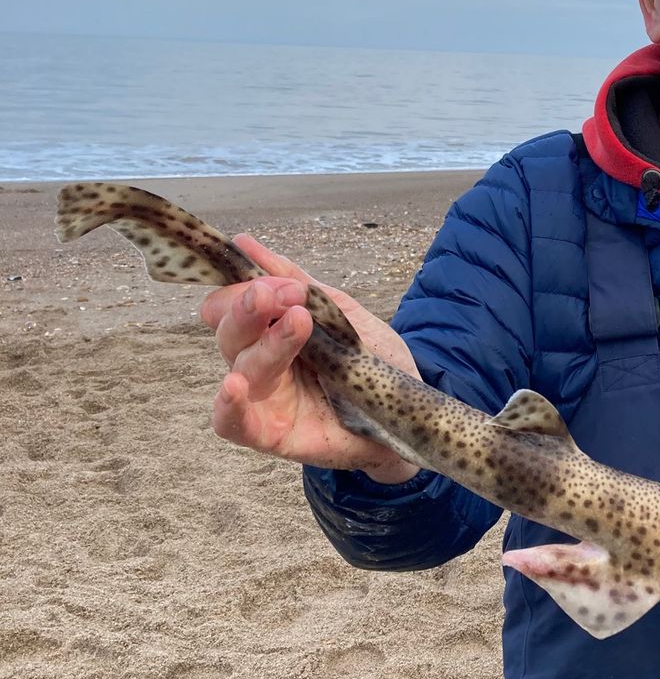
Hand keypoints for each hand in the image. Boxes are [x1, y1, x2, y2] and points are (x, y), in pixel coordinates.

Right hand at [199, 234, 420, 481]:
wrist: (411, 410)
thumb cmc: (372, 360)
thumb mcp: (339, 312)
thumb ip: (295, 282)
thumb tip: (244, 244)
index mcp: (270, 330)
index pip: (232, 304)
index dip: (244, 287)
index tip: (278, 282)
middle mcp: (259, 363)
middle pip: (231, 333)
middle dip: (249, 308)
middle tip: (280, 294)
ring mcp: (264, 400)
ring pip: (240, 367)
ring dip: (265, 342)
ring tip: (298, 322)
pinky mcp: (272, 434)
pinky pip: (234, 424)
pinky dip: (229, 405)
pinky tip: (233, 385)